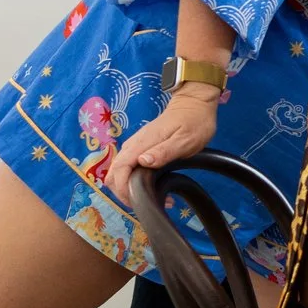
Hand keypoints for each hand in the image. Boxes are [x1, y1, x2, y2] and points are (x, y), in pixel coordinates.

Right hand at [107, 87, 220, 203]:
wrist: (193, 104)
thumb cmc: (193, 122)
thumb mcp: (185, 140)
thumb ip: (164, 151)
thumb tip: (142, 162)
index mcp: (140, 144)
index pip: (119, 170)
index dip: (123, 190)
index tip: (139, 201)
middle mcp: (132, 146)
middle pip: (113, 175)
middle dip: (124, 193)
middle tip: (146, 203)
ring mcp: (134, 147)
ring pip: (118, 173)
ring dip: (129, 189)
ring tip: (152, 197)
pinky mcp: (139, 149)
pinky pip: (128, 168)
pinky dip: (133, 181)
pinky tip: (151, 187)